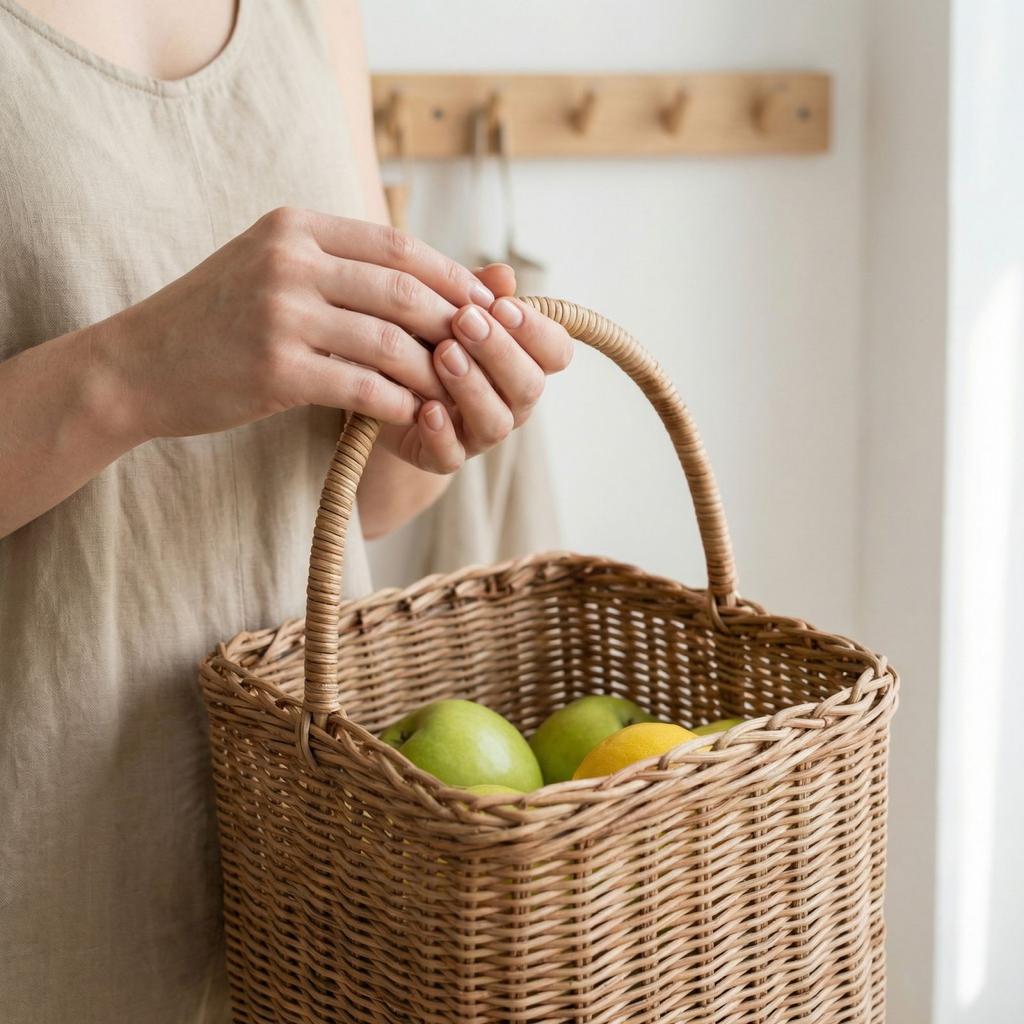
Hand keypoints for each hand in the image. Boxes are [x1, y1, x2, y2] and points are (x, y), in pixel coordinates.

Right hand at [97, 207, 496, 439]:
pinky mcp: (275, 368)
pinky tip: (414, 416)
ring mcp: (281, 314)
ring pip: (391, 342)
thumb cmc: (216, 319)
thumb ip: (335, 263)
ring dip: (434, 371)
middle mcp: (290, 260)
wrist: (138, 364)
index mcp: (295, 226)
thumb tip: (421, 279)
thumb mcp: (270, 266)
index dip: (451, 275)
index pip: (397, 244)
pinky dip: (398, 403)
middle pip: (404, 289)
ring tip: (455, 391)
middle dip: (455, 324)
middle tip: (485, 352)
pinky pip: (363, 386)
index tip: (485, 303)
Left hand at [379, 263, 573, 472]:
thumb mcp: (444, 306)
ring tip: (443, 355)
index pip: (555, 352)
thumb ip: (473, 291)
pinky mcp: (441, 458)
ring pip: (495, 422)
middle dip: (500, 351)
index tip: (501, 305)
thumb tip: (504, 274)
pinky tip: (426, 408)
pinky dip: (441, 434)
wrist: (378, 384)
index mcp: (522, 361)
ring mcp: (478, 434)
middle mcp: (510, 401)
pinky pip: (451, 456)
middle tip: (465, 319)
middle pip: (529, 386)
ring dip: (472, 386)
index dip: (536, 331)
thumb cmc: (424, 339)